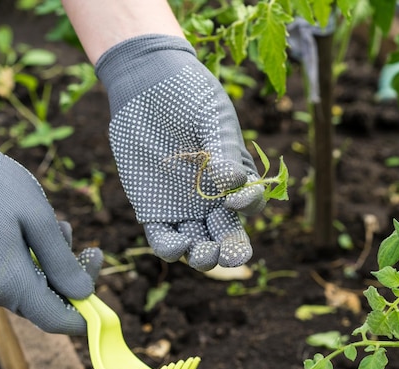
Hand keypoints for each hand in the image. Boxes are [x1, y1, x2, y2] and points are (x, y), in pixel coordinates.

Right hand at [0, 130, 101, 334]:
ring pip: (34, 287)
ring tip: (62, 227)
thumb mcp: (39, 221)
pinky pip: (17, 275)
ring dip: (57, 265)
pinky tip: (41, 228)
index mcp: (7, 283)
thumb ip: (62, 262)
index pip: (55, 320)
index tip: (106, 302)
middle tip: (93, 250)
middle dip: (74, 281)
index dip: (84, 318)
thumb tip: (84, 293)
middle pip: (46, 304)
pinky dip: (38, 258)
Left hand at [96, 35, 264, 270]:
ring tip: (201, 253)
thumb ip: (223, 151)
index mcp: (235, 177)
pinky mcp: (154, 208)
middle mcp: (213, 197)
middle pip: (227, 233)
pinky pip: (164, 238)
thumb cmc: (188, 95)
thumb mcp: (212, 117)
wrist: (147, 81)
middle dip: (231, 249)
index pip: (250, 202)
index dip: (248, 204)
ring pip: (199, 242)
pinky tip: (177, 247)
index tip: (234, 199)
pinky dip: (171, 248)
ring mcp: (184, 206)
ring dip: (203, 256)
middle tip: (229, 255)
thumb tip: (232, 183)